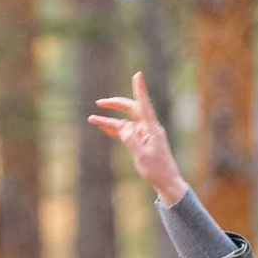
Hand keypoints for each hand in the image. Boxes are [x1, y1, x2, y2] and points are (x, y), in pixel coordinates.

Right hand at [88, 72, 189, 206]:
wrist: (166, 182)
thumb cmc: (157, 170)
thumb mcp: (142, 156)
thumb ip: (131, 140)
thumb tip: (122, 126)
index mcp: (152, 129)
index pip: (144, 105)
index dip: (140, 89)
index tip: (137, 74)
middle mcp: (148, 128)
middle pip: (131, 109)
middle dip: (115, 104)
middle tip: (99, 103)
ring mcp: (144, 135)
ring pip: (124, 123)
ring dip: (109, 121)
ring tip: (91, 119)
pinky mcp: (140, 142)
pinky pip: (125, 133)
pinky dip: (114, 130)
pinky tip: (102, 127)